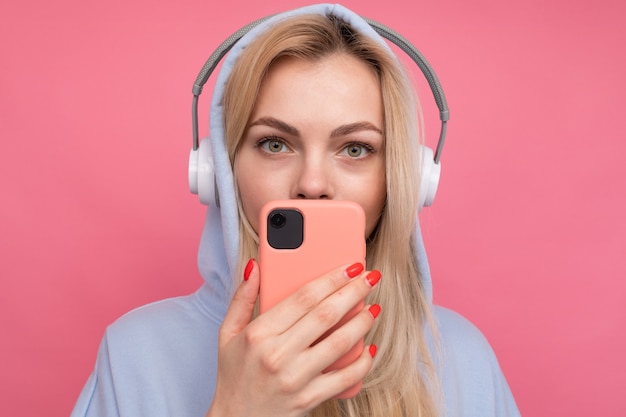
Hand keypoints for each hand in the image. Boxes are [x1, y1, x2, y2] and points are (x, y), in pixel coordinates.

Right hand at [206, 260, 380, 416]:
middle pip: (325, 314)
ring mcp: (295, 378)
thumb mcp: (227, 334)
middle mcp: (277, 354)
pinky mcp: (309, 399)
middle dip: (354, 292)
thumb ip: (242, 298)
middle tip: (370, 277)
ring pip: (339, 342)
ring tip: (374, 308)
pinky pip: (344, 378)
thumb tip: (254, 266)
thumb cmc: (234, 375)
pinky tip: (369, 348)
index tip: (350, 267)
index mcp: (259, 334)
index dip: (331, 278)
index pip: (303, 297)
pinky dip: (362, 362)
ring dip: (362, 322)